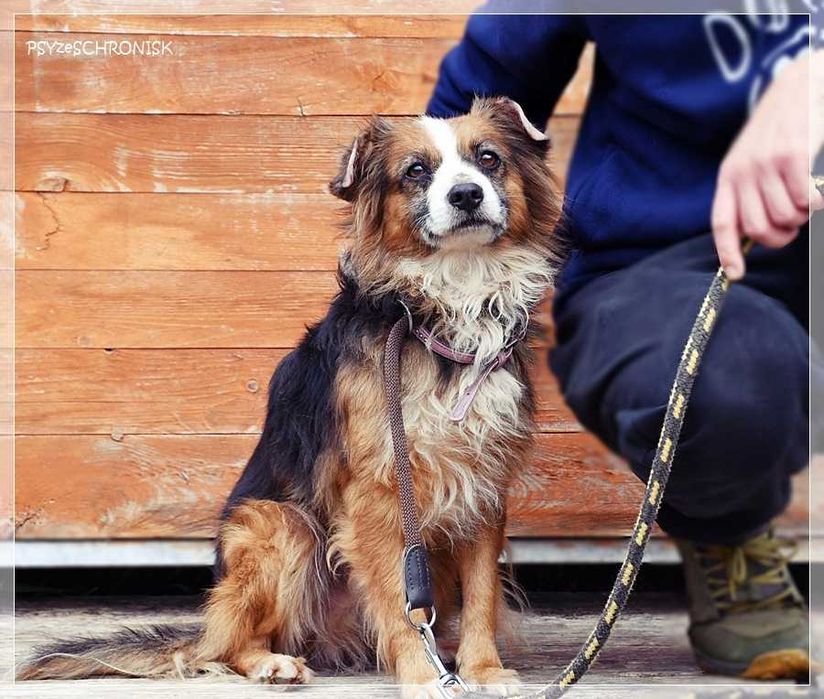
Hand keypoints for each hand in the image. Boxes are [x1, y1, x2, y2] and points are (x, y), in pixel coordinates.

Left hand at [711, 50, 823, 279]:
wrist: (803, 82)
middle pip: (760, 229)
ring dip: (802, 217)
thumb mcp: (753, 157)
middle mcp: (744, 171)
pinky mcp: (795, 155)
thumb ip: (750, 192)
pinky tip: (820, 192)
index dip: (728, 252)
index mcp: (729, 174)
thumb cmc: (782, 128)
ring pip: (786, 218)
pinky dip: (818, 204)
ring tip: (806, 197)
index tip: (736, 274)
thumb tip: (754, 235)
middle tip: (794, 221)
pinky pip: (807, 202)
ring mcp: (768, 163)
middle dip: (782, 234)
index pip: (724, 222)